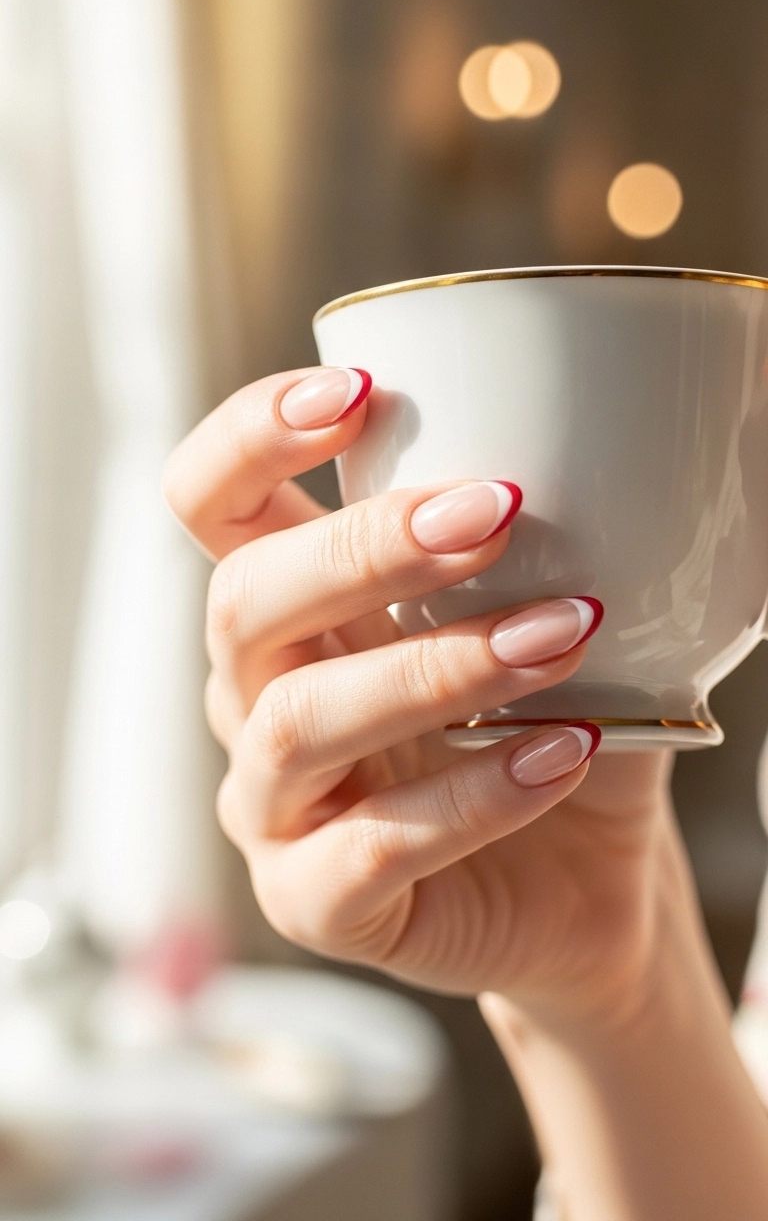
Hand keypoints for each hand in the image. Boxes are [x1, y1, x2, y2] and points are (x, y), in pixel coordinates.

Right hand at [164, 366, 672, 1014]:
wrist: (590, 885)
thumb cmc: (556, 726)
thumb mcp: (543, 610)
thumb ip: (536, 539)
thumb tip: (606, 437)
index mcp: (294, 606)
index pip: (211, 502)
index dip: (251, 436)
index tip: (359, 392)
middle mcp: (257, 696)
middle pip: (241, 600)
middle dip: (363, 548)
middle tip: (494, 513)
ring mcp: (274, 806)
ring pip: (300, 723)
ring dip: (437, 667)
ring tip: (562, 635)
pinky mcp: (314, 902)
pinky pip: (371, 849)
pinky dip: (475, 795)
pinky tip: (563, 752)